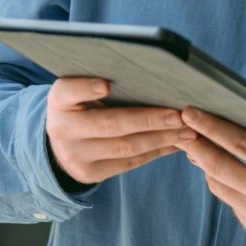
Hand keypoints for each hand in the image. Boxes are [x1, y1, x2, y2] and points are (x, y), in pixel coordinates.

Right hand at [46, 77, 193, 184]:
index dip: (85, 88)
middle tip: (178, 114)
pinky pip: (130, 163)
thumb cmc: (83, 105)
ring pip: (125, 148)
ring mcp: (75, 156)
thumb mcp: (80, 91)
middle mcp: (62, 130)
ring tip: (187, 130)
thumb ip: (99, 81)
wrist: (62, 143)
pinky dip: (157, 151)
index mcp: (58, 101)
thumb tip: (150, 71)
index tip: (106, 84)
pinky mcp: (90, 174)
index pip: (67, 92)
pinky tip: (177, 142)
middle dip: (148, 120)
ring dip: (161, 138)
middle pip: (109, 125)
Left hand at [176, 107, 245, 245]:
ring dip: (206, 165)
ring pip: (218, 185)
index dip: (211, 127)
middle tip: (181, 126)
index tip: (191, 112)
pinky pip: (232, 202)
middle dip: (195, 144)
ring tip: (198, 148)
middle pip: (217, 166)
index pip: (239, 144)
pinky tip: (225, 174)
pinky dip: (226, 185)